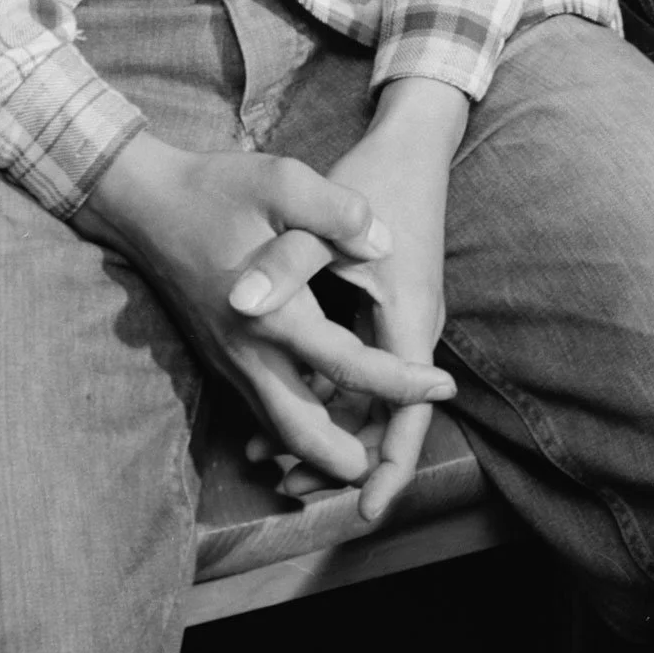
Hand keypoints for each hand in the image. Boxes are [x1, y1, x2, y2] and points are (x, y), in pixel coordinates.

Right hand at [74, 131, 452, 485]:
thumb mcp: (283, 181)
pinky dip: (295, 423)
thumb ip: (338, 213)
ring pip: (279, 428)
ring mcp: (230, 359)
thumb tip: (383, 242)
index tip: (444, 387)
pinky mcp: (221, 356)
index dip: (402, 382)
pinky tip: (326, 409)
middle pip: (303, 433)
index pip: (350, 366)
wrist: (145, 202)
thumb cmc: (216, 188)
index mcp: (274, 313)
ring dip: (321, 449)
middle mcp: (249, 351)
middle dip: (350, 458)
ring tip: (370, 447)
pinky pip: (263, 405)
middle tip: (396, 458)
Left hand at [237, 77, 468, 524]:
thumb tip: (241, 303)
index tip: (364, 512)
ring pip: (371, 397)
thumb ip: (286, 261)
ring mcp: (401, 322)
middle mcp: (412, 329)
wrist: (412, 140)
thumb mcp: (322, 213)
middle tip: (294, 493)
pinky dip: (329, 394)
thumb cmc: (374, 175)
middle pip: (386, 420)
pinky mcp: (385, 309)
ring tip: (273, 459)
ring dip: (332, 428)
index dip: (386, 466)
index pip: (406, 413)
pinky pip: (362, 370)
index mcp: (408, 319)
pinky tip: (283, 401)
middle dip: (345, 462)